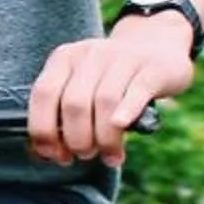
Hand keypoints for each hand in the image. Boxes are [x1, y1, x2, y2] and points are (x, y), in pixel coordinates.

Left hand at [28, 15, 196, 166]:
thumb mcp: (83, 86)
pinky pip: (136, 93)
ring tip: (109, 155)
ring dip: (104, 138)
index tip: (55, 155)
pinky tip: (122, 128)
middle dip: (77, 139)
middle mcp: (91, 54)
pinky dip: (126, 113)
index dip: (44, 130)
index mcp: (65, 58)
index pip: (43, 94)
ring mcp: (122, 58)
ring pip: (105, 102)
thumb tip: (45, 154)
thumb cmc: (112, 80)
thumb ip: (62, 113)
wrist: (159, 48)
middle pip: (74, 103)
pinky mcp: (152, 69)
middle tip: (85, 155)